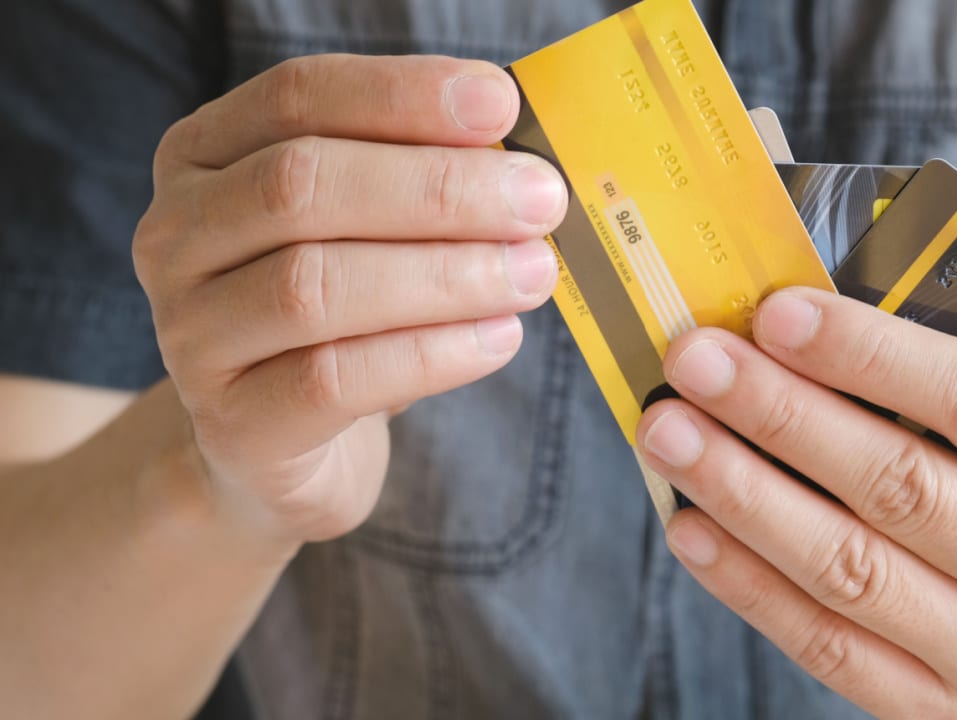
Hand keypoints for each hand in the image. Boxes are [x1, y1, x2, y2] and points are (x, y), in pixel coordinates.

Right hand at [134, 54, 566, 543]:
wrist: (278, 444)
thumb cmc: (340, 315)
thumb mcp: (367, 231)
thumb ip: (417, 179)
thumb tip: (518, 161)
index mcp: (204, 156)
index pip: (297, 98)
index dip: (402, 95)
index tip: (502, 106)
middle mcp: (176, 236)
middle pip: (302, 187)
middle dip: (438, 189)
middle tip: (539, 202)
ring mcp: (192, 336)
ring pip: (315, 287)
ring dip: (445, 275)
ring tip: (533, 274)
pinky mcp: (234, 426)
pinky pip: (334, 381)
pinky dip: (431, 354)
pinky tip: (500, 339)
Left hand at [637, 288, 956, 718]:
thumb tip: (801, 332)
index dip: (870, 354)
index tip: (777, 312)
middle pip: (899, 486)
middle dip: (780, 415)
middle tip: (696, 361)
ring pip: (848, 569)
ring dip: (742, 492)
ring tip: (671, 431)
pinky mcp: (942, 712)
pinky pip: (826, 644)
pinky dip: (747, 581)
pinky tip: (692, 524)